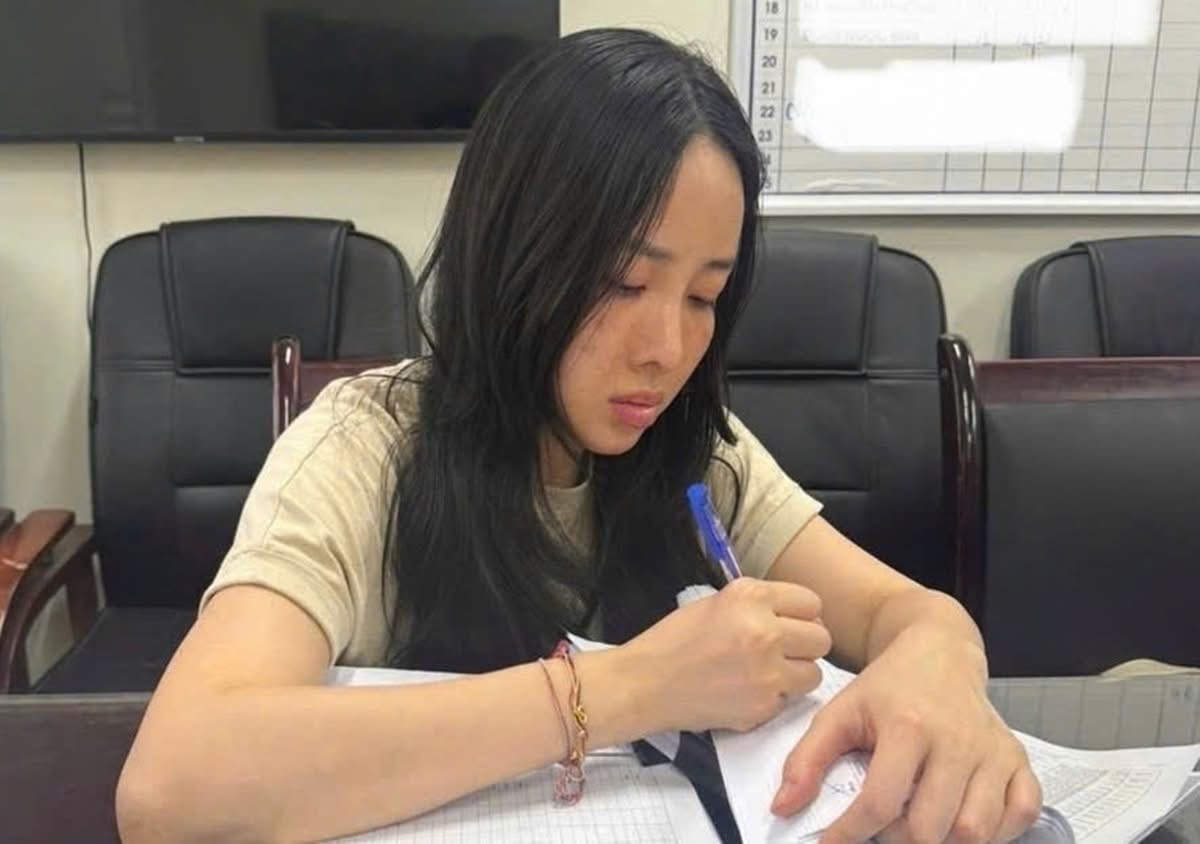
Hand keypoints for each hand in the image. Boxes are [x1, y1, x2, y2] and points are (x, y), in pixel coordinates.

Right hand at [622, 578, 831, 733]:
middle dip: (805, 645)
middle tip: (782, 651)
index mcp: (750, 597)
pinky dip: (774, 698)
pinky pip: (789, 700)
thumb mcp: (716, 603)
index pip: (811, 602)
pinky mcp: (763, 706)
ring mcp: (767, 672)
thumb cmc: (673, 641)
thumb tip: (797, 617)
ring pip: (814, 673)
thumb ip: (758, 604)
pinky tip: (747, 692)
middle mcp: (764, 631)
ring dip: (796, 674)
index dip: (801, 614)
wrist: (644, 683)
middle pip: (821, 638)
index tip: (788, 623)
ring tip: (767, 673)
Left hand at [772, 624, 1041, 842]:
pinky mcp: (1017, 759)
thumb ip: (807, 759)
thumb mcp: (840, 711)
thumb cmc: (888, 687)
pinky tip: (961, 820)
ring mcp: (992, 751)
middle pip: (931, 827)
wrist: (940, 651)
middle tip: (878, 829)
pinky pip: (1020, 814)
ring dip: (943, 843)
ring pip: (975, 831)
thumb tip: (783, 807)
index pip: (881, 801)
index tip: (831, 843)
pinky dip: (995, 833)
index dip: (851, 833)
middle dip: (897, 841)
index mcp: (907, 725)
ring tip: (915, 826)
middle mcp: (956, 740)